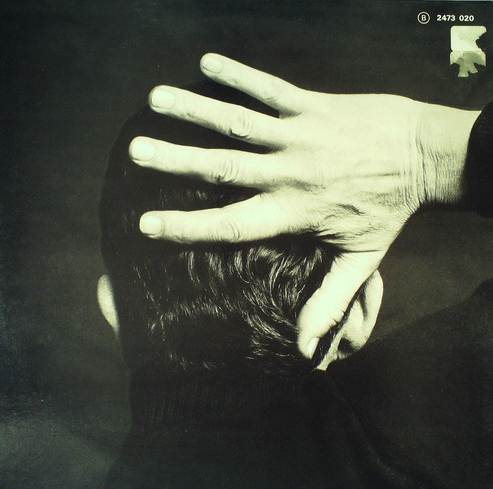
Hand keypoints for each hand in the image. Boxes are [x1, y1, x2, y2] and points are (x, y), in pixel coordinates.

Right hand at [129, 54, 478, 357]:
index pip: (232, 223)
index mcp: (296, 212)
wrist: (426, 156)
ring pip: (239, 122)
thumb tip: (310, 351)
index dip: (187, 225)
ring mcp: (300, 134)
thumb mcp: (363, 261)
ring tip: (156, 98)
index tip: (146, 223)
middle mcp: (290, 172)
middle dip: (177, 158)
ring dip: (196, 108)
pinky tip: (207, 61)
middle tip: (137, 150)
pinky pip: (270, 88)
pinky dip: (238, 74)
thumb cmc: (390, 210)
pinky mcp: (313, 105)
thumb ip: (331, 301)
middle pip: (224, 167)